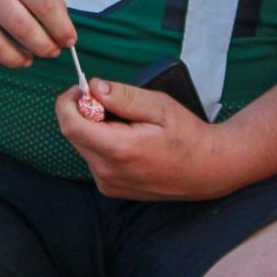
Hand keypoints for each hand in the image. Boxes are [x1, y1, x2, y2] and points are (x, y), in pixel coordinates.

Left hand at [54, 79, 239, 200]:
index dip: (69, 102)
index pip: (70, 125)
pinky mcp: (112, 189)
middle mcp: (108, 172)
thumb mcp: (159, 106)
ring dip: (93, 128)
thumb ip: (123, 96)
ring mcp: (109, 184)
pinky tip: (125, 137)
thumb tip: (93, 87)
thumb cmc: (188, 136)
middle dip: (83, 112)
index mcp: (118, 150)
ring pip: (83, 146)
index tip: (82, 88)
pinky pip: (94, 159)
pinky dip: (101, 142)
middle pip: (74, 135)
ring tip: (123, 121)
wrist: (208, 169)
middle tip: (107, 99)